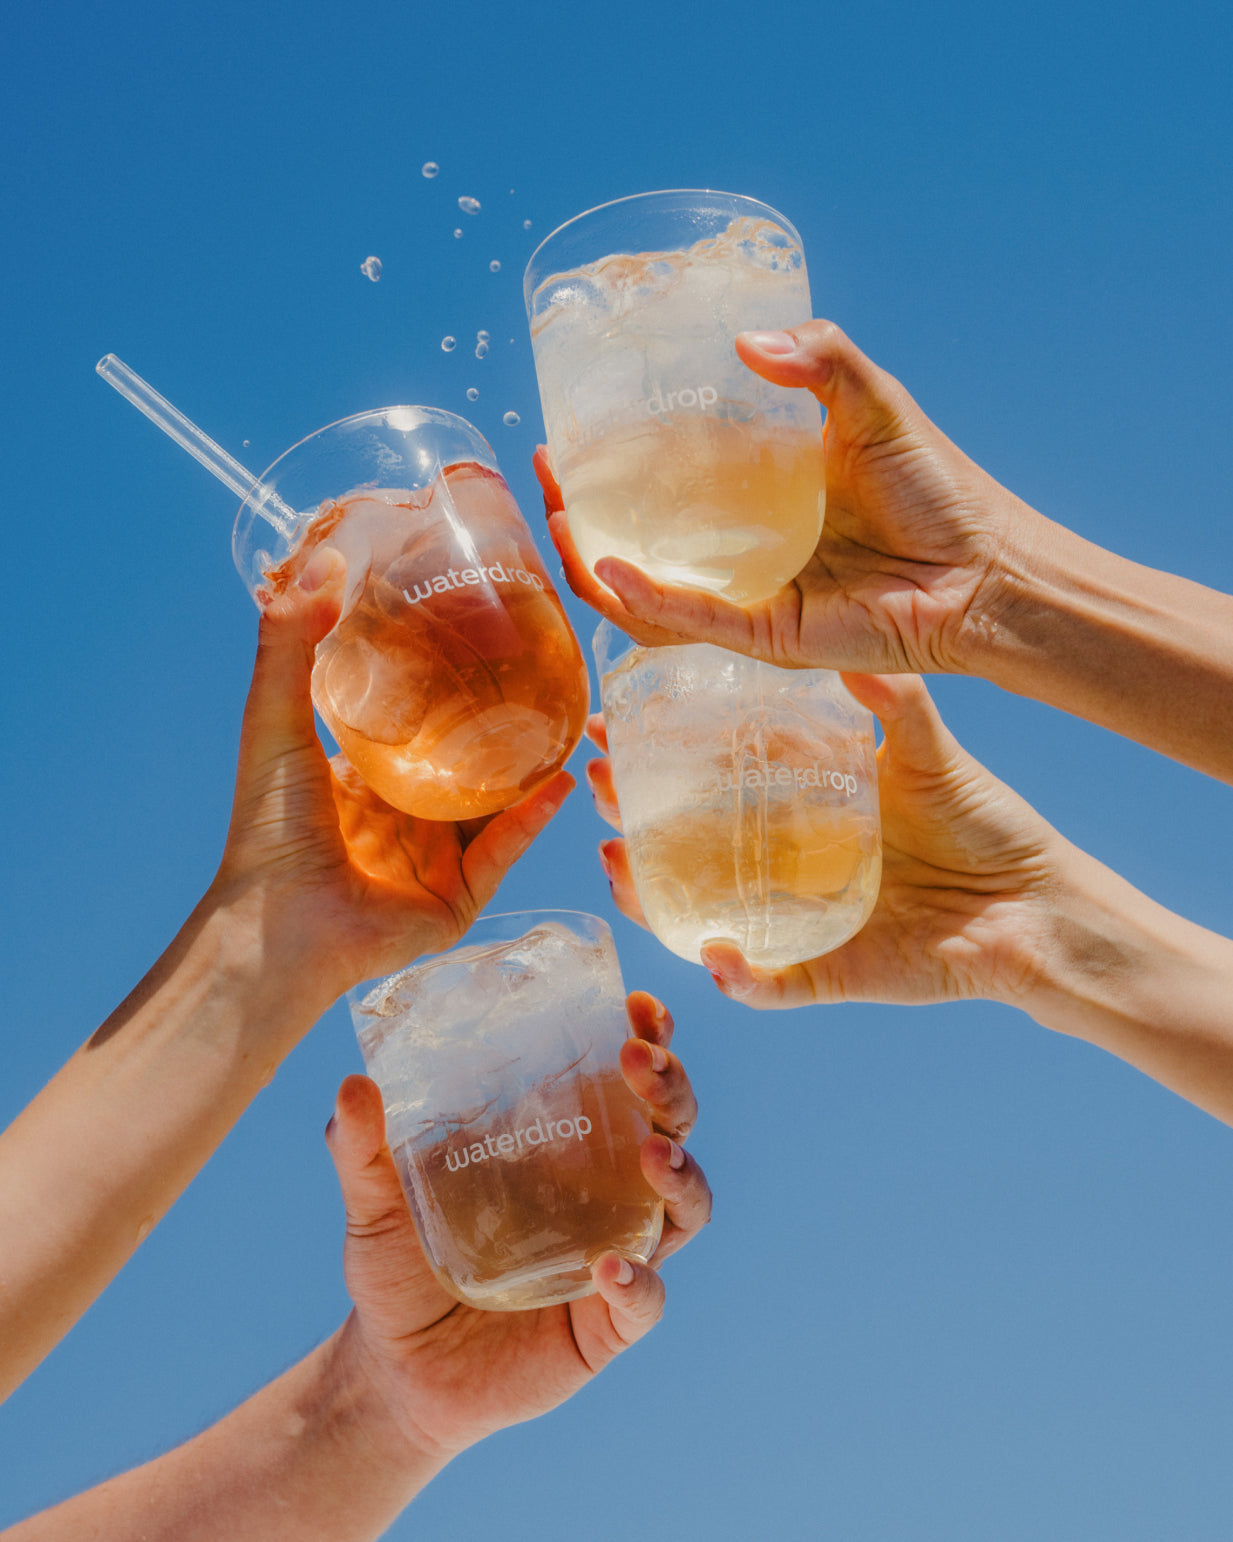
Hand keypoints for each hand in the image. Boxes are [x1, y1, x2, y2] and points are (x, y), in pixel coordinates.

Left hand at [212, 546, 573, 1009]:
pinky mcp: (459, 898)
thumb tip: (324, 560)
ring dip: (532, 769)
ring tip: (569, 720)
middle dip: (505, 725)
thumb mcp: (276, 719)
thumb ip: (292, 643)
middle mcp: (405, 817)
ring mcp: (436, 860)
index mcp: (366, 779)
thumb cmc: (268, 828)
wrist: (278, 924)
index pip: (417, 722)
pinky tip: (561, 781)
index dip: (448, 682)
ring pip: (497, 805)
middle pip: (467, 762)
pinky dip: (532, 819)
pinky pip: (504, 850)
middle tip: (543, 673)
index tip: (482, 634)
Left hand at [324, 991, 709, 1459]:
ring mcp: (616, 1253)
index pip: (627, 1079)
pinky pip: (645, 1302)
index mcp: (568, 1143)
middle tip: (639, 1059)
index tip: (636, 1003)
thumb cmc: (399, 1266)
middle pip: (670, 1127)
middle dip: (670, 1087)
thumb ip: (362, 1148)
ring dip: (680, 1174)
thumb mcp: (373, 1202)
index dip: (648, 1038)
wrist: (395, 1370)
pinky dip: (639, 1284)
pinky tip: (611, 1270)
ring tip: (651, 1155)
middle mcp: (607, 1191)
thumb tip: (350, 1086)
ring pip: (684, 1207)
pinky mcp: (607, 1325)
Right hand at [533, 320, 1027, 674]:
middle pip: (641, 540)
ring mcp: (749, 598)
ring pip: (648, 593)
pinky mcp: (766, 637)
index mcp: (761, 499)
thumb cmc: (939, 490)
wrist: (984, 567)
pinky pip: (690, 622)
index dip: (613, 463)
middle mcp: (745, 552)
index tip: (569, 434)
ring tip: (557, 522)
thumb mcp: (873, 402)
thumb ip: (820, 358)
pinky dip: (644, 600)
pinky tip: (605, 566)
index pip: (667, 482)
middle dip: (581, 515)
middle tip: (545, 476)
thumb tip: (747, 344)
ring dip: (594, 562)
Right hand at [587, 674, 1062, 1009]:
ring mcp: (802, 919)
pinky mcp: (830, 972)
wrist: (1037, 906)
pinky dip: (744, 978)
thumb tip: (849, 652)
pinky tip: (717, 955)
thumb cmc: (987, 825)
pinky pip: (773, 983)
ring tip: (616, 861)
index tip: (611, 721)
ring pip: (706, 914)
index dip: (657, 751)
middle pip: (689, 843)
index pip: (713, 775)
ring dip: (655, 897)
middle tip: (595, 782)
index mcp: (805, 807)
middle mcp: (789, 863)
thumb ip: (894, 705)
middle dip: (632, 816)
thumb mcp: (932, 754)